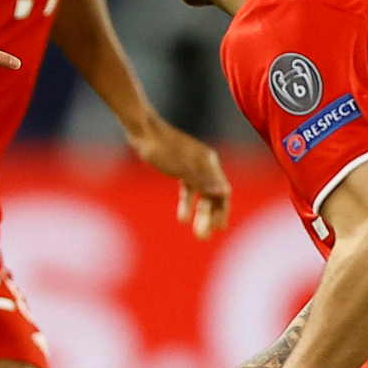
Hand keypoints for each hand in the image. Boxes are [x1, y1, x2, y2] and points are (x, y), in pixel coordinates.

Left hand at [128, 121, 230, 238]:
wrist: (141, 129)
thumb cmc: (161, 148)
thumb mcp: (181, 169)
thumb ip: (203, 183)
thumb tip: (225, 193)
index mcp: (208, 162)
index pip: (221, 191)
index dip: (221, 211)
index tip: (218, 229)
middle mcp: (204, 164)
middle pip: (212, 194)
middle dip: (210, 217)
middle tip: (204, 237)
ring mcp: (192, 165)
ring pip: (201, 193)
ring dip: (200, 213)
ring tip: (197, 233)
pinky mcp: (180, 166)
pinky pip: (189, 188)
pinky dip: (187, 203)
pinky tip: (183, 217)